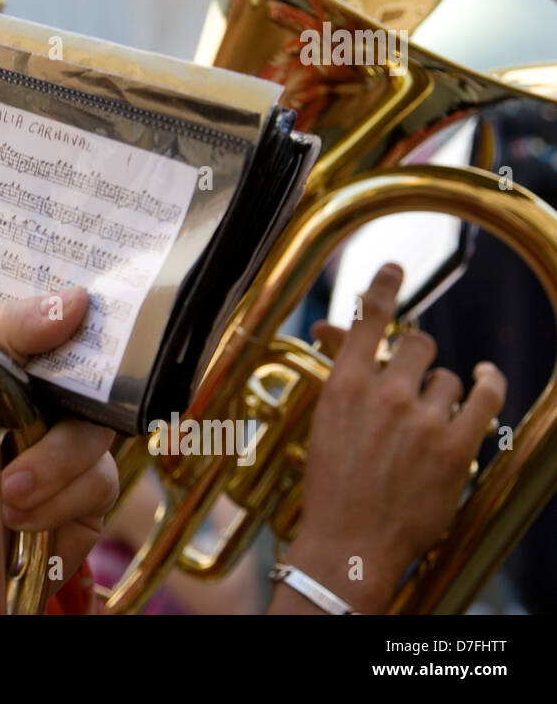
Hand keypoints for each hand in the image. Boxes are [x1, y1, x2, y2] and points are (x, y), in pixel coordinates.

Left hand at [0, 288, 117, 612]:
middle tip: (22, 428)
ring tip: (3, 492)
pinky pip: (97, 488)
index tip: (89, 314)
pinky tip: (17, 516)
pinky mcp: (88, 504)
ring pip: (97, 444)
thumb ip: (9, 334)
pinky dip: (54, 503)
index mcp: (32, 372)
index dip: (90, 328)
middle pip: (100, 391)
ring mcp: (78, 456)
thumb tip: (74, 300)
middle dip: (58, 421)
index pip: (77, 336)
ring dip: (46, 471)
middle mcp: (61, 409)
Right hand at [278, 263, 505, 612]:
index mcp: (343, 386)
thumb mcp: (323, 423)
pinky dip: (488, 383)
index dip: (382, 288)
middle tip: (412, 372)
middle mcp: (383, 395)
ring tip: (430, 415)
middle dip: (417, 355)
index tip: (393, 267)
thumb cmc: (330, 486)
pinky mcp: (455, 447)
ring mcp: (421, 421)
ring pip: (448, 377)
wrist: (348, 544)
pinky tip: (486, 378)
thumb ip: (340, 377)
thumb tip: (336, 336)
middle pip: (417, 344)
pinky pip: (483, 398)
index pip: (368, 320)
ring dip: (442, 390)